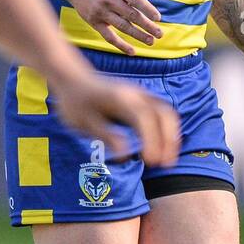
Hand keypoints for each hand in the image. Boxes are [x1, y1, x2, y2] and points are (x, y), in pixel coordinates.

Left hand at [50, 72, 180, 166]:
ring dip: (171, 136)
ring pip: (166, 112)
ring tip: (167, 159)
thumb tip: (125, 155)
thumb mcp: (84, 122)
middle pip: (164, 114)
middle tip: (165, 164)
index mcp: (121, 99)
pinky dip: (167, 129)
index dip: (152, 140)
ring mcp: (140, 94)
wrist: (72, 79)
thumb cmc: (75, 102)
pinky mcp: (141, 98)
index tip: (150, 161)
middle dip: (169, 140)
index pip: (145, 118)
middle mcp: (136, 94)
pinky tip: (162, 147)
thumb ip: (105, 136)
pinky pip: (162, 112)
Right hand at [68, 0, 163, 55]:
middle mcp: (110, 0)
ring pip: (123, 27)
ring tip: (151, 41)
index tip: (158, 18)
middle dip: (147, 26)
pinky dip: (120, 45)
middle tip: (160, 34)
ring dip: (138, 35)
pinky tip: (132, 51)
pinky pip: (109, 36)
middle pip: (131, 15)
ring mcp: (101, 12)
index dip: (147, 9)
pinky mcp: (94, 22)